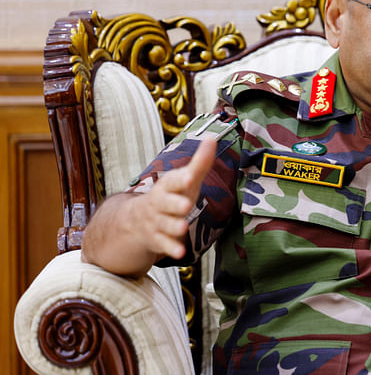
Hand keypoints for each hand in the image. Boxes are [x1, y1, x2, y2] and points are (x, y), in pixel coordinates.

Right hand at [122, 138, 216, 260]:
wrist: (137, 221)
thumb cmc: (171, 196)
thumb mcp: (185, 180)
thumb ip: (199, 162)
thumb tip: (212, 138)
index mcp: (167, 186)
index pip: (172, 180)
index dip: (180, 178)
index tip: (189, 176)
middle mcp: (159, 203)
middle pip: (164, 203)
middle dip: (174, 203)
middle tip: (185, 205)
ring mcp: (156, 222)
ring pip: (164, 224)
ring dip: (173, 226)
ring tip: (183, 227)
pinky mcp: (156, 239)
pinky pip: (163, 244)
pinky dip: (171, 248)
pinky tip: (180, 253)